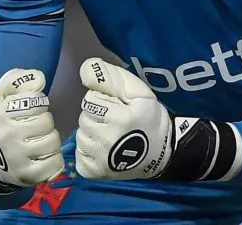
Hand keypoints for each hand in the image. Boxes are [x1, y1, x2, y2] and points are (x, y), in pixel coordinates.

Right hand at [0, 68, 64, 191]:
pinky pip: (55, 163)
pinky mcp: (26, 175)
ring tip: (41, 142)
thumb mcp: (0, 98)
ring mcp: (16, 157)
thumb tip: (39, 77)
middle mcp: (7, 135)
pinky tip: (45, 157)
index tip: (32, 111)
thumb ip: (15, 80)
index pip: (37, 102)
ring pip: (53, 141)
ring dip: (51, 141)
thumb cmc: (3, 124)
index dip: (39, 105)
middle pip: (47, 122)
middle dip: (46, 123)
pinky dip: (55, 160)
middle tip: (37, 129)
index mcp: (1, 114)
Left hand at [75, 57, 241, 182]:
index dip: (103, 99)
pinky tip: (104, 149)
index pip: (90, 98)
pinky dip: (88, 151)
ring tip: (111, 135)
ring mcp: (99, 160)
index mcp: (120, 119)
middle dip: (96, 115)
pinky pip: (79, 155)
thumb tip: (84, 69)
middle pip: (84, 117)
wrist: (162, 153)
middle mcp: (107, 141)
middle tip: (114, 121)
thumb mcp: (138, 92)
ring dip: (92, 133)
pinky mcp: (94, 173)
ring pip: (80, 136)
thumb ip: (111, 78)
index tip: (117, 106)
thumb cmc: (150, 119)